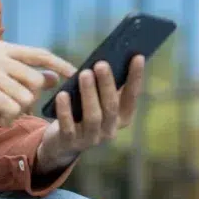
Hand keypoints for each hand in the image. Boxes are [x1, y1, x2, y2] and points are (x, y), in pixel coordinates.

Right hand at [0, 40, 75, 127]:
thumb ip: (22, 75)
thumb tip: (55, 78)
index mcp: (0, 48)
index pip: (39, 54)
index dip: (60, 64)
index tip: (76, 74)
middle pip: (37, 81)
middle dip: (28, 99)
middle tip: (7, 105)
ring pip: (26, 98)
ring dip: (13, 111)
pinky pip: (12, 110)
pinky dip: (3, 118)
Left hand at [36, 55, 145, 172]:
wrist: (62, 143)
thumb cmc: (82, 111)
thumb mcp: (96, 100)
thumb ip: (103, 85)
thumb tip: (108, 56)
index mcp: (121, 117)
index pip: (132, 96)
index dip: (136, 77)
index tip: (137, 57)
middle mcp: (110, 130)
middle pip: (111, 106)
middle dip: (107, 84)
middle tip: (101, 64)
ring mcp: (91, 138)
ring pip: (93, 117)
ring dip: (89, 94)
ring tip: (84, 74)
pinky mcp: (70, 142)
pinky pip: (69, 127)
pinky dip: (66, 110)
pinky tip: (62, 94)